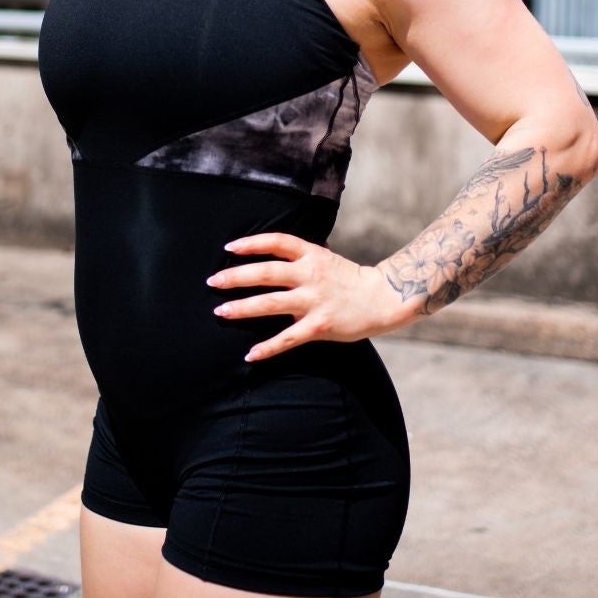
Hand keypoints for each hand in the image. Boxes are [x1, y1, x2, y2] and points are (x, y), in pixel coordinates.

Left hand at [209, 233, 418, 360]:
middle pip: (267, 272)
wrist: (384, 299)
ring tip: (220, 312)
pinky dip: (268, 347)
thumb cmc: (351, 280)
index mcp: (313, 256)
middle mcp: (312, 276)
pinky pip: (288, 338)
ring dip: (242, 308)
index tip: (229, 248)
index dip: (252, 243)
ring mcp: (316, 301)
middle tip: (213, 281)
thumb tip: (273, 254)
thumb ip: (302, 259)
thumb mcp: (328, 260)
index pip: (278, 242)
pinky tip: (250, 354)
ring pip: (271, 303)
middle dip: (236, 277)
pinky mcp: (320, 325)